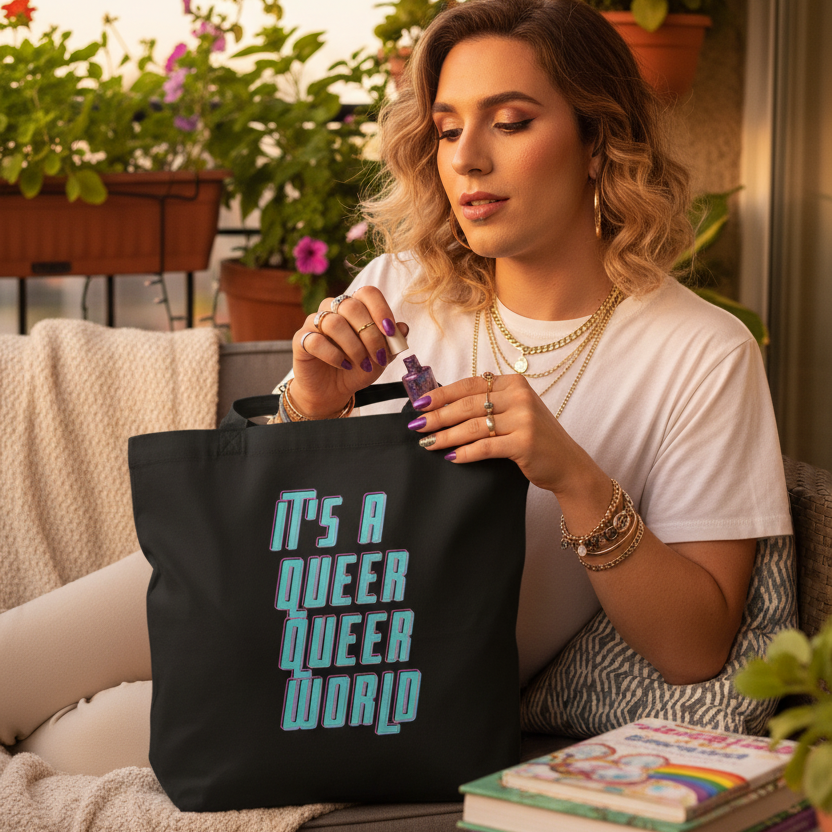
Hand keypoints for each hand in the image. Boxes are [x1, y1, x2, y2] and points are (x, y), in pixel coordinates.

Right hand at [289, 286, 408, 418]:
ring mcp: (314, 322)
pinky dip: (335, 355)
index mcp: (354, 307)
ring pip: (334, 323)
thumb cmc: (357, 368)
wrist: (333, 390)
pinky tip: (345, 365)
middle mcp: (333, 309)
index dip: (381, 310)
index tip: (390, 333)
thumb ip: (392, 343)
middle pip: (351, 306)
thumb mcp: (381, 358)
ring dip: (354, 347)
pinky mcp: (301, 340)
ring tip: (363, 364)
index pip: (368, 293)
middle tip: (378, 357)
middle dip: (370, 335)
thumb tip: (403, 328)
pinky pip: (317, 341)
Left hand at [406, 373, 588, 495]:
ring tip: (428, 443)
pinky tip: (451, 457)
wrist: (567, 464)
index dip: (442, 394)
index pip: (469, 385)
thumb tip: (444, 405)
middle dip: (438, 416)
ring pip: (473, 426)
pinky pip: (485, 446)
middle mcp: (519, 396)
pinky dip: (465, 453)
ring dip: (446, 436)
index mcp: (513, 383)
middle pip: (467, 405)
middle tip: (417, 426)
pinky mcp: (524, 442)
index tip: (420, 404)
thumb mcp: (516, 411)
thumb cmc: (535, 438)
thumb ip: (488, 403)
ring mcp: (523, 419)